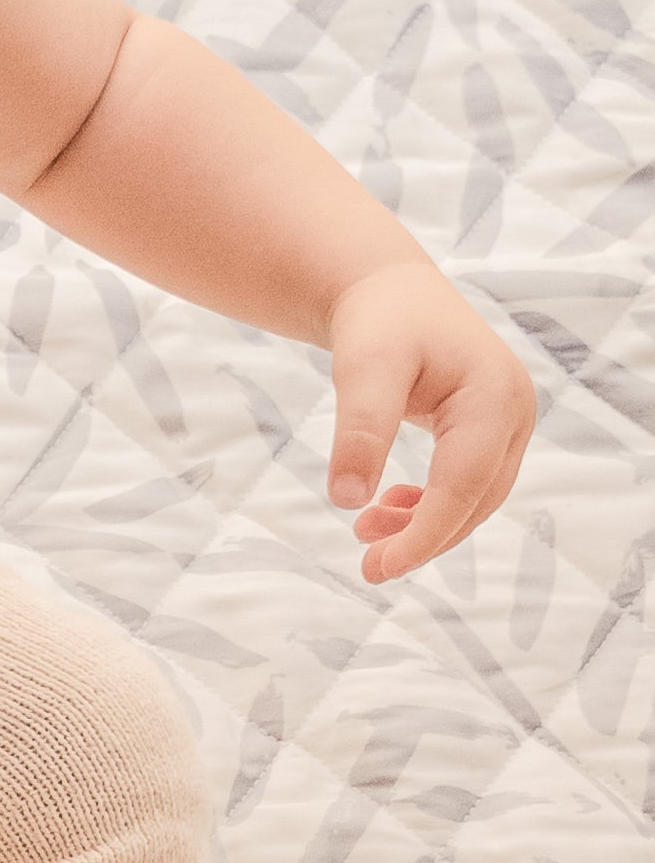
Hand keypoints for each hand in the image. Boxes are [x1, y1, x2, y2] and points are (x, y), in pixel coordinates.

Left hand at [324, 260, 535, 585]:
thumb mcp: (363, 371)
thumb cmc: (381, 324)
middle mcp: (516, 412)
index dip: (424, 534)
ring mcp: (510, 422)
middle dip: (423, 540)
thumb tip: (347, 500)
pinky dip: (430, 508)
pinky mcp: (491, 431)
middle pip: (476, 500)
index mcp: (495, 397)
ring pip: (474, 499)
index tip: (379, 568)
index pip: (463, 485)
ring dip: (424, 527)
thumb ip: (360, 432)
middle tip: (366, 567)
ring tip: (364, 529)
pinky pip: (468, 485)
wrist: (393, 294)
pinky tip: (386, 506)